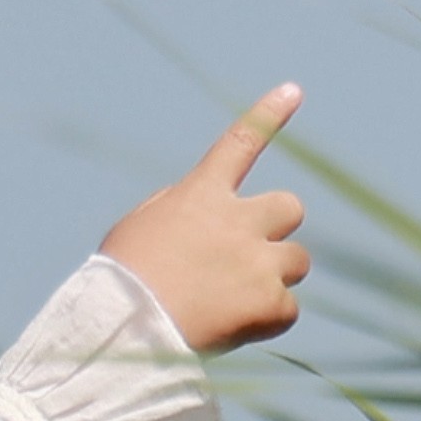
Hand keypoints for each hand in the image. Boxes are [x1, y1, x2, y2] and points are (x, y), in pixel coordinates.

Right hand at [100, 87, 308, 354]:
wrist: (127, 328)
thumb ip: (176, 208)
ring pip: (298, 261)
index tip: (292, 91)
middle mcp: (238, 220)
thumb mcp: (137, 228)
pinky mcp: (270, 302)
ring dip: (276, 277)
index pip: (240, 143)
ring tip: (235, 303)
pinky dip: (267, 320)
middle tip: (251, 258)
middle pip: (290, 207)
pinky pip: (288, 310)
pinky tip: (235, 329)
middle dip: (276, 230)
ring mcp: (258, 260)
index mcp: (201, 195)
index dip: (268, 116)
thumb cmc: (121, 281)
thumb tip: (205, 209)